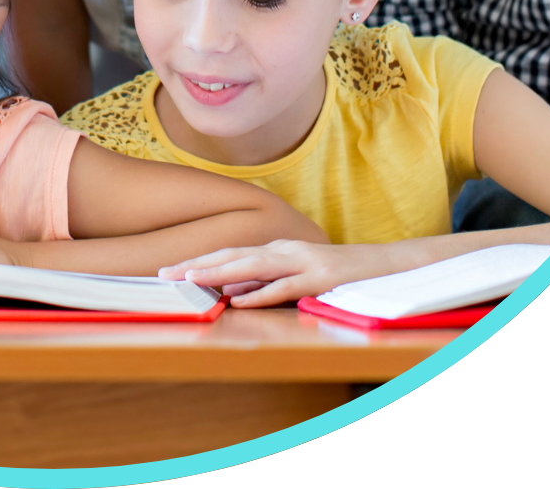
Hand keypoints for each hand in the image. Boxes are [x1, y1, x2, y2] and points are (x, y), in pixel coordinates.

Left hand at [159, 239, 372, 307]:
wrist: (384, 265)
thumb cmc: (337, 274)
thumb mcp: (296, 277)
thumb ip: (265, 282)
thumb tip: (231, 291)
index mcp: (277, 249)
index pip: (230, 253)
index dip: (199, 260)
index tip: (168, 271)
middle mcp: (285, 250)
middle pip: (234, 254)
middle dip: (198, 264)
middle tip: (165, 274)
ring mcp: (302, 261)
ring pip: (254, 265)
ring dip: (220, 271)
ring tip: (192, 278)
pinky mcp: (319, 278)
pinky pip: (285, 286)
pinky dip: (259, 293)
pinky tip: (239, 300)